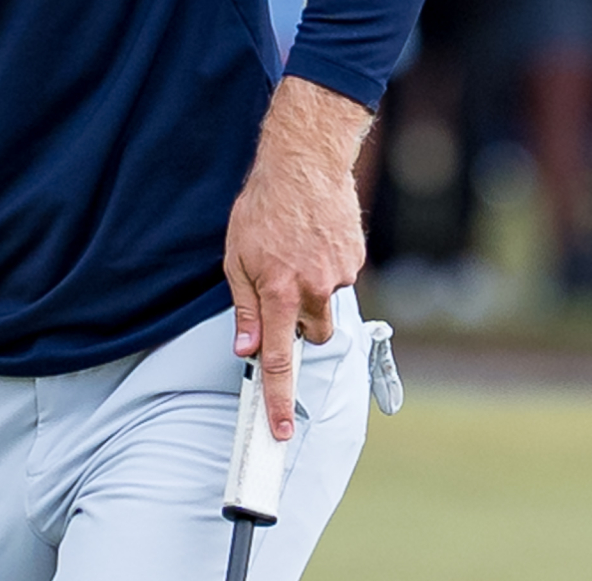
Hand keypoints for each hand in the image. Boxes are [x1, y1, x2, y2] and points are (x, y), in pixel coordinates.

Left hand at [224, 76, 370, 441]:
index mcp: (277, 290)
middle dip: (300, 327)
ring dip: (311, 294)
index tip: (279, 430)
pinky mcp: (356, 259)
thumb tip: (246, 349)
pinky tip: (312, 240)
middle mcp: (312, 288)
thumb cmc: (262, 207)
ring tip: (296, 253)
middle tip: (283, 293)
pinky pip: (339, 279)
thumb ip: (244, 308)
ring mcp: (339, 274)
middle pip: (312, 335)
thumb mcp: (235, 257)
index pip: (279, 359)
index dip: (278, 399)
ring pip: (326, 306)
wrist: (305, 162)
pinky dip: (325, 269)